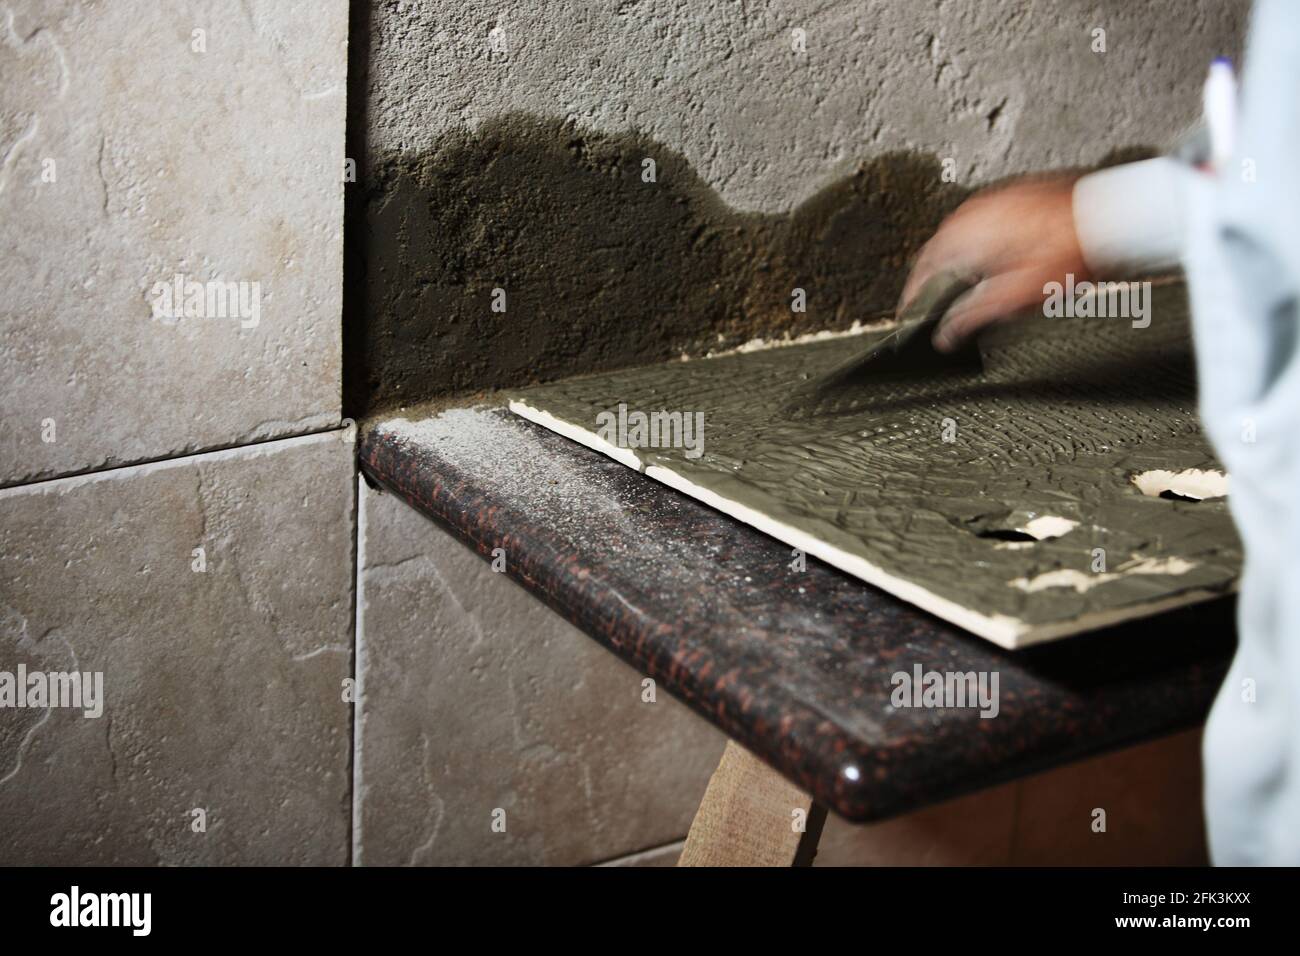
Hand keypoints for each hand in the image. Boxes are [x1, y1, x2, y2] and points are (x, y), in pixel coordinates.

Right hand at [899, 174, 1089, 351]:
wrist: (1114, 215)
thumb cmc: (1072, 250)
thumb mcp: (1016, 297)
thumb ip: (972, 317)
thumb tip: (945, 335)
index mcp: (964, 236)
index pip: (922, 269)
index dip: (912, 296)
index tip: (909, 312)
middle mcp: (973, 213)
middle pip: (937, 250)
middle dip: (933, 278)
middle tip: (932, 301)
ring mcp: (995, 199)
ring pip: (959, 235)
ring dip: (955, 260)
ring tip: (963, 284)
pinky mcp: (1015, 195)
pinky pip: (981, 222)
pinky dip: (976, 244)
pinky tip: (993, 258)